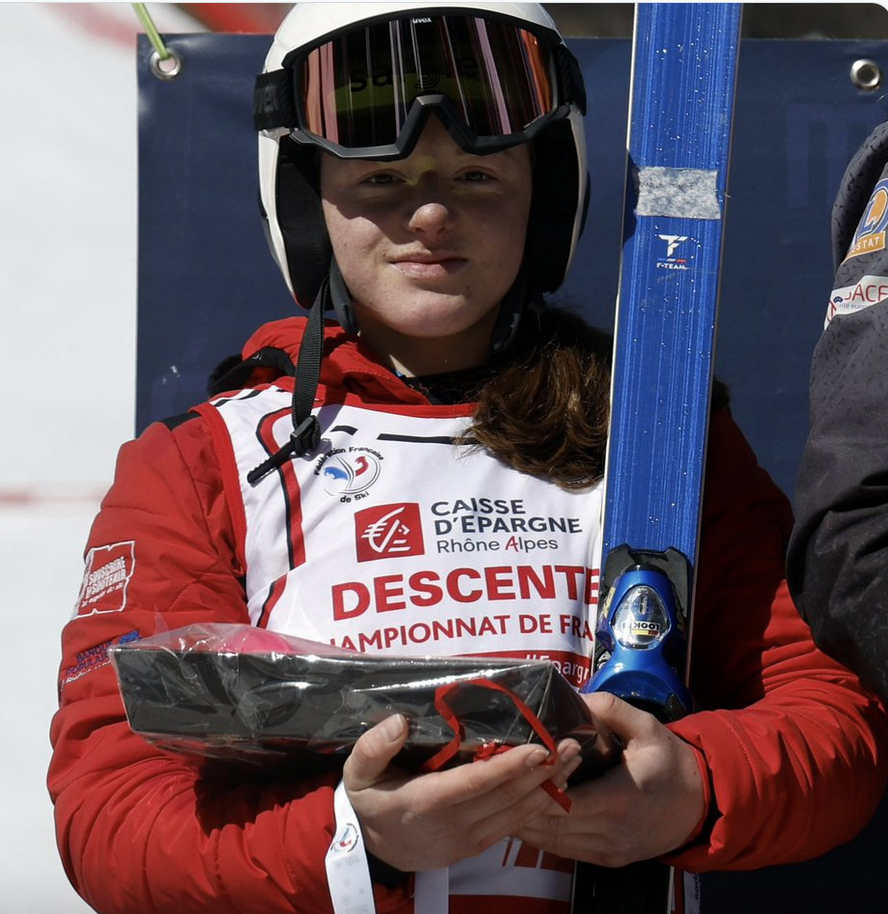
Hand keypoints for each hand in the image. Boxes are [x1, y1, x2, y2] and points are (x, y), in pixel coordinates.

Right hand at [343, 714, 583, 871]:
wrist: (372, 849)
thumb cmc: (368, 800)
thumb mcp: (357, 773)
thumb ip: (373, 747)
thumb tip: (398, 722)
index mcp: (424, 803)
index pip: (474, 784)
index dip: (508, 767)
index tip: (538, 749)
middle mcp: (452, 824)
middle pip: (505, 798)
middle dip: (542, 771)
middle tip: (571, 744)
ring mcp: (468, 839)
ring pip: (517, 813)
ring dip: (549, 786)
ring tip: (574, 759)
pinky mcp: (478, 845)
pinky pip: (515, 824)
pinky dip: (539, 803)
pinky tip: (557, 783)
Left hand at [515, 692, 705, 867]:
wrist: (701, 804)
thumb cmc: (671, 762)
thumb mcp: (647, 726)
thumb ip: (611, 708)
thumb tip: (575, 696)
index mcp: (618, 798)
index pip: (563, 800)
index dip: (536, 784)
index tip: (515, 763)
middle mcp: (610, 830)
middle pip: (549, 823)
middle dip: (520, 802)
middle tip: (495, 779)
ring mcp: (607, 849)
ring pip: (551, 842)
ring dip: (525, 820)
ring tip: (500, 795)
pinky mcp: (606, 858)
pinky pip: (564, 850)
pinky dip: (541, 834)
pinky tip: (523, 813)